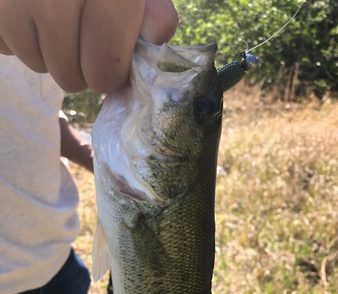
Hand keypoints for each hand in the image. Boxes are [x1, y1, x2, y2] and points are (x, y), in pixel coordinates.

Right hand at [0, 0, 177, 93]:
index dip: (110, 75)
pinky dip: (20, 36)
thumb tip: (156, 31)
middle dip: (81, 68)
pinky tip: (30, 11)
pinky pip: (7, 46)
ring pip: (36, 64)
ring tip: (57, 20)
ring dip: (50, 53)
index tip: (113, 61)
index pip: (103, 72)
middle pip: (69, 77)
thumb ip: (151, 6)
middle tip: (84, 40)